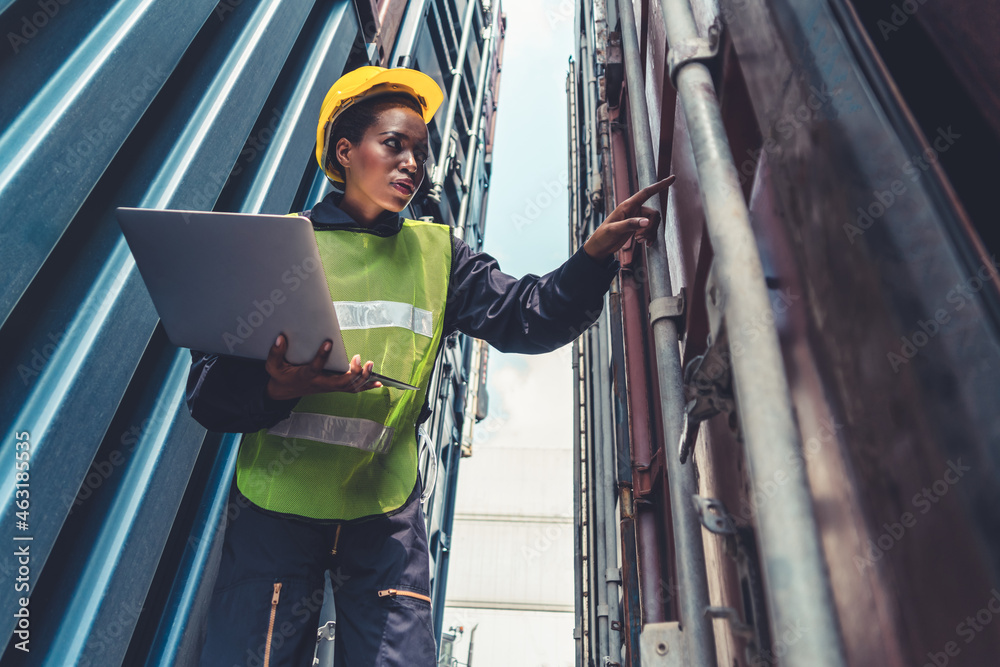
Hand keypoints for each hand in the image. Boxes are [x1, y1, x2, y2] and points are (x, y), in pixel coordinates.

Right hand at [265, 334, 381, 400]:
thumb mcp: (273, 366)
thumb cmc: (281, 376)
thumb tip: (281, 337)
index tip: (328, 342)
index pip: (316, 366)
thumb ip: (275, 352)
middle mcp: (321, 383)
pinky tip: (379, 383)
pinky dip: (367, 386)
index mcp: (307, 376)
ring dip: (363, 378)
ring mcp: (329, 387)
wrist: (284, 392)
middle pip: (342, 382)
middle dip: (354, 372)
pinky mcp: (334, 387)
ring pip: (350, 387)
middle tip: (359, 358)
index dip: (322, 355)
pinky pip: (353, 389)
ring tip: (371, 365)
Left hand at [582, 175, 675, 261]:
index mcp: (627, 205)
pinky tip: (646, 244)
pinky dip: (651, 237)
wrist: (600, 247)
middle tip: (639, 237)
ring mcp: (637, 218)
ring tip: (639, 240)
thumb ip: (630, 224)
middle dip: (651, 227)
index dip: (660, 185)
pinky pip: (651, 229)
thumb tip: (646, 221)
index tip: (672, 178)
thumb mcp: (614, 230)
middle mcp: (634, 209)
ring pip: (654, 222)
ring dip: (650, 233)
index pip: (647, 192)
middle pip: (654, 213)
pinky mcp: (638, 226)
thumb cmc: (603, 236)